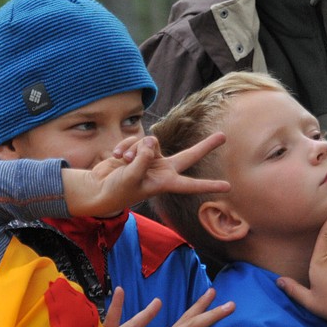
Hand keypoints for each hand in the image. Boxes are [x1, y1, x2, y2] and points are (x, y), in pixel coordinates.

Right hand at [64, 133, 228, 217]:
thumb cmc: (116, 190)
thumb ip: (143, 159)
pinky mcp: (139, 150)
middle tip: (223, 136)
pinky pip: (136, 141)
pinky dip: (125, 146)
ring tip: (123, 161)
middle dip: (205, 146)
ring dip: (135, 150)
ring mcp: (151, 159)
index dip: (208, 185)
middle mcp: (162, 169)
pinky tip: (116, 156)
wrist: (99, 187)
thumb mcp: (131, 178)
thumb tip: (151, 141)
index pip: (190, 184)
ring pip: (152, 143)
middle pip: (189, 156)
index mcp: (164, 183)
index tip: (227, 187)